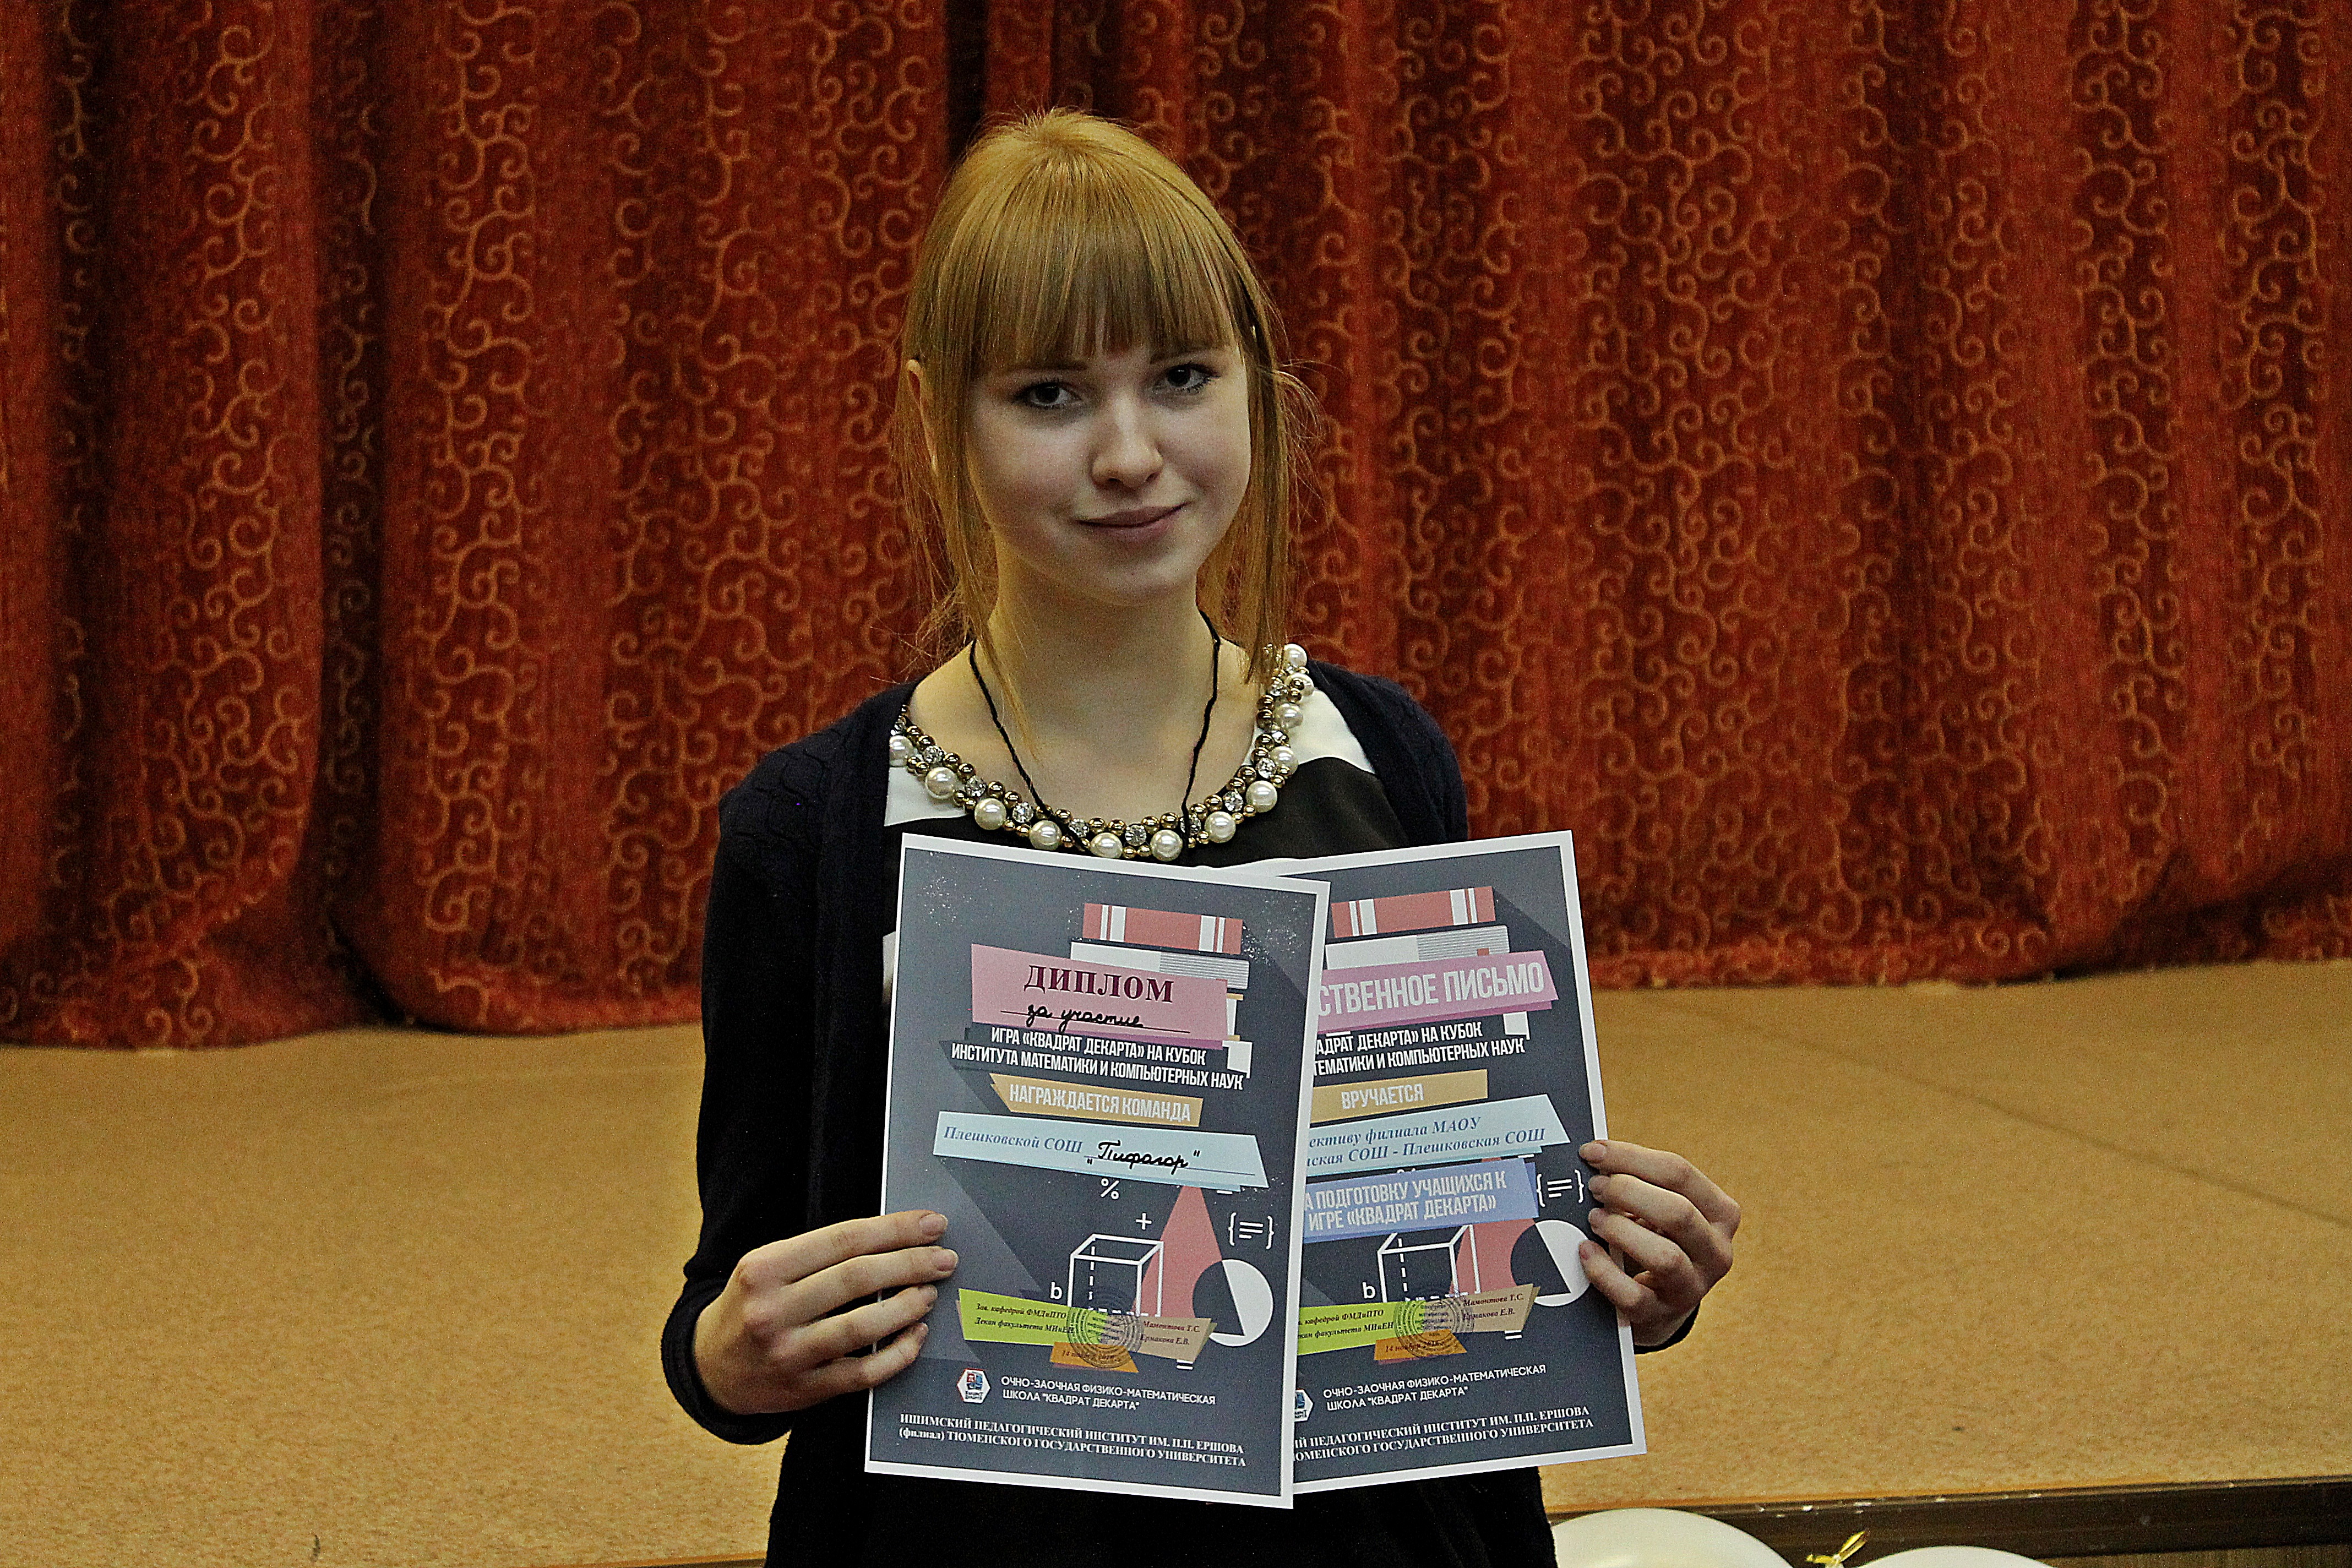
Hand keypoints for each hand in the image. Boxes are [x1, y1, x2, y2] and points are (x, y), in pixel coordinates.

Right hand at [693, 1209, 959, 1414]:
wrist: (712, 1368)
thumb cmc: (753, 1305)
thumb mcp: (768, 1267)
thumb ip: (820, 1254)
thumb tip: (895, 1238)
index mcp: (764, 1268)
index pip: (843, 1239)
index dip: (894, 1230)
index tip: (931, 1224)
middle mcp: (772, 1310)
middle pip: (856, 1278)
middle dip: (910, 1264)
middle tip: (943, 1258)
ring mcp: (788, 1353)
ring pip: (863, 1326)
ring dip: (907, 1306)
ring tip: (930, 1292)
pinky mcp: (804, 1389)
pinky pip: (863, 1372)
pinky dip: (898, 1353)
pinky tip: (916, 1335)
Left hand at [1577, 1139, 1738, 1346]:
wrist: (1662, 1300)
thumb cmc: (1657, 1237)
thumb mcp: (1661, 1207)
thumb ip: (1640, 1181)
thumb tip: (1593, 1157)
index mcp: (1721, 1213)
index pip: (1679, 1173)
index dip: (1631, 1157)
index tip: (1592, 1152)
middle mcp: (1716, 1251)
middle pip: (1678, 1212)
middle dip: (1628, 1192)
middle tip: (1594, 1186)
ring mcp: (1693, 1287)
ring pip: (1665, 1258)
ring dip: (1622, 1231)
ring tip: (1594, 1218)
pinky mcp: (1662, 1315)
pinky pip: (1633, 1296)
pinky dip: (1604, 1271)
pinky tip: (1585, 1251)